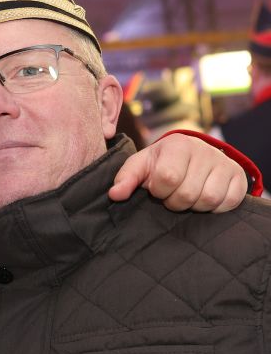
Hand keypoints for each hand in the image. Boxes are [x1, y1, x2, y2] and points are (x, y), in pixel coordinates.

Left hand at [109, 133, 246, 211]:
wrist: (194, 155)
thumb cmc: (163, 162)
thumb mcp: (141, 166)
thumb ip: (126, 178)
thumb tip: (114, 195)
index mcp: (177, 145)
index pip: (167, 178)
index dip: (159, 191)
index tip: (158, 188)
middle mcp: (204, 151)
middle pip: (188, 193)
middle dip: (175, 202)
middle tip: (173, 195)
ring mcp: (223, 163)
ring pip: (208, 199)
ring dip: (194, 206)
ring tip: (188, 196)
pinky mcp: (238, 177)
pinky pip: (228, 202)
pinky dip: (215, 208)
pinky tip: (204, 198)